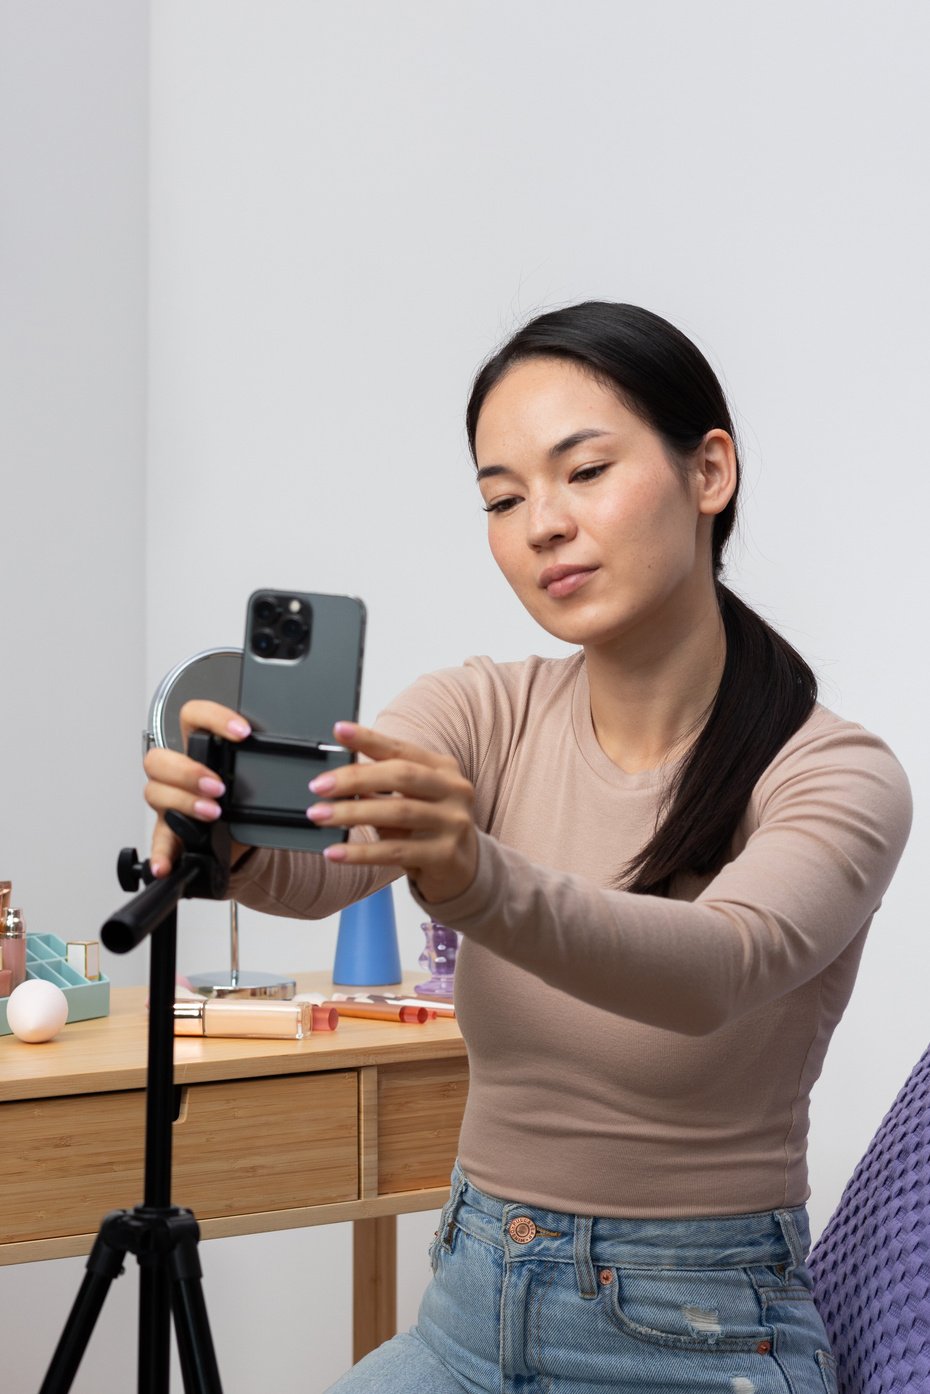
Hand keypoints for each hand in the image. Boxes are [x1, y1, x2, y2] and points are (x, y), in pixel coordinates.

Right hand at [142, 700, 252, 875]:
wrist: (240, 835)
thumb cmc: (243, 797)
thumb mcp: (252, 774)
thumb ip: (262, 761)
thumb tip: (294, 754)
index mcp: (200, 749)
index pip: (193, 716)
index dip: (213, 718)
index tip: (242, 733)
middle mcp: (178, 774)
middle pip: (159, 759)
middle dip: (189, 771)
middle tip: (219, 786)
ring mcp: (169, 803)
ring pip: (155, 793)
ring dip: (183, 803)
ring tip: (212, 814)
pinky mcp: (171, 833)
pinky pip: (158, 843)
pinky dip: (160, 855)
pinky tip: (165, 864)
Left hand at [307, 723, 478, 903]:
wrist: (463, 871)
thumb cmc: (427, 829)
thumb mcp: (410, 801)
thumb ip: (381, 786)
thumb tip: (335, 777)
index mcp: (443, 769)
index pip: (401, 749)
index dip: (369, 739)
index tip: (339, 731)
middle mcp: (454, 790)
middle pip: (401, 776)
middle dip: (355, 778)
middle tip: (318, 786)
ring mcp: (453, 822)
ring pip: (397, 812)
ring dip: (352, 813)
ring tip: (320, 816)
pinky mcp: (446, 855)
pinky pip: (395, 851)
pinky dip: (361, 852)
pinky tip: (335, 852)